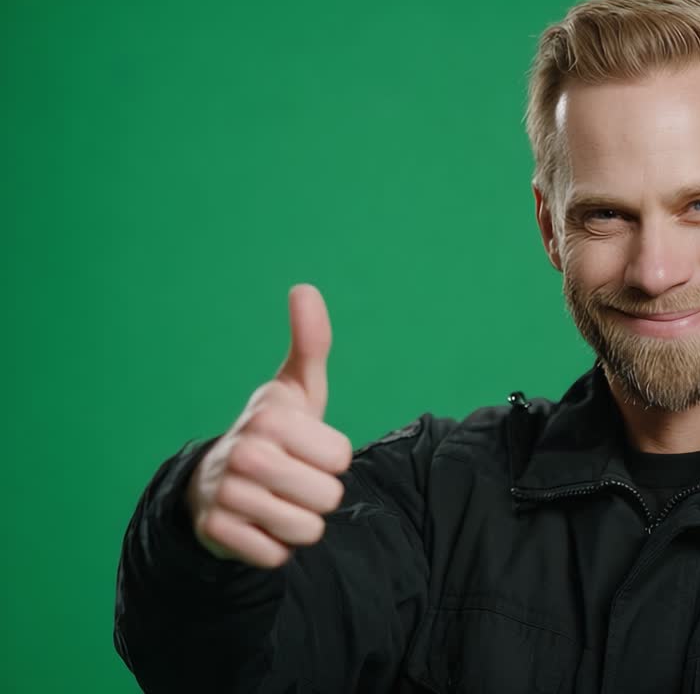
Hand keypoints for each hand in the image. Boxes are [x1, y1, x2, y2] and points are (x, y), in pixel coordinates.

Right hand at [186, 284, 352, 567]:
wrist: (214, 482)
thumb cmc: (274, 432)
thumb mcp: (295, 388)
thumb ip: (310, 342)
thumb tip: (304, 288)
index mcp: (270, 417)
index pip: (341, 458)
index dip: (331, 458)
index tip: (306, 449)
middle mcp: (244, 453)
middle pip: (328, 497)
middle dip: (319, 495)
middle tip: (293, 479)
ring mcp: (226, 495)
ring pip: (306, 530)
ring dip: (300, 523)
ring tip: (278, 501)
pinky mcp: (216, 534)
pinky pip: (275, 556)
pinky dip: (274, 547)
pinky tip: (258, 525)